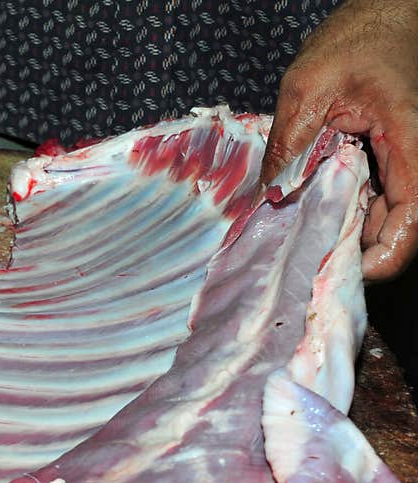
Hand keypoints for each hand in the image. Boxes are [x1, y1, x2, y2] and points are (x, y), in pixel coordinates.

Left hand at [258, 0, 417, 281]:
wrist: (382, 17)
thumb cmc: (353, 42)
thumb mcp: (306, 87)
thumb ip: (287, 144)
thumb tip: (266, 198)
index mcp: (411, 139)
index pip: (412, 215)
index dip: (384, 254)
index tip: (343, 270)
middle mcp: (416, 156)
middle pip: (400, 226)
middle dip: (357, 252)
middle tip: (307, 265)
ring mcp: (405, 162)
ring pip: (387, 218)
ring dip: (350, 236)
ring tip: (303, 246)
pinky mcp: (390, 162)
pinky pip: (376, 201)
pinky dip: (347, 216)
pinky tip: (311, 220)